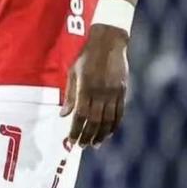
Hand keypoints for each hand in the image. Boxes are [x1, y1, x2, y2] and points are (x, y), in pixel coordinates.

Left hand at [60, 24, 128, 147]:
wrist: (109, 41)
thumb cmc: (87, 55)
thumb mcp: (73, 71)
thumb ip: (70, 94)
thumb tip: (63, 115)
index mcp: (85, 86)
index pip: (80, 115)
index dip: (76, 130)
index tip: (71, 141)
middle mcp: (100, 91)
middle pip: (94, 121)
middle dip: (87, 136)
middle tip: (82, 146)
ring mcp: (113, 92)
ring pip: (108, 120)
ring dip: (101, 135)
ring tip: (94, 144)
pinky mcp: (122, 91)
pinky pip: (119, 113)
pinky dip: (113, 126)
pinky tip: (108, 133)